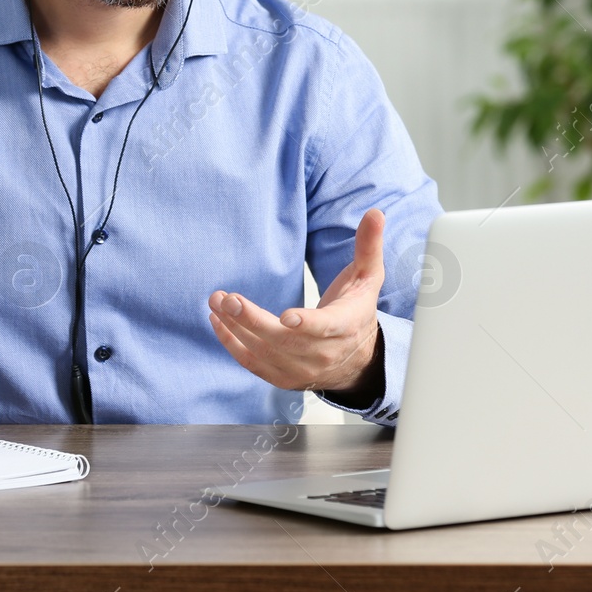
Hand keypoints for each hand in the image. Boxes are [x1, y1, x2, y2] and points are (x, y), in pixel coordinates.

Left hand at [208, 207, 386, 395]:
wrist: (358, 359)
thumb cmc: (357, 310)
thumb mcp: (368, 277)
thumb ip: (368, 245)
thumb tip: (375, 213)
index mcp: (345, 326)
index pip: (326, 328)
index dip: (307, 324)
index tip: (286, 317)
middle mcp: (323, 353)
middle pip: (284, 341)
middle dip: (252, 320)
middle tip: (227, 300)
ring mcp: (302, 369)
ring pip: (264, 352)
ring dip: (236, 329)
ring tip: (216, 303)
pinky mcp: (283, 378)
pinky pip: (253, 364)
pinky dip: (232, 344)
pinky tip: (217, 322)